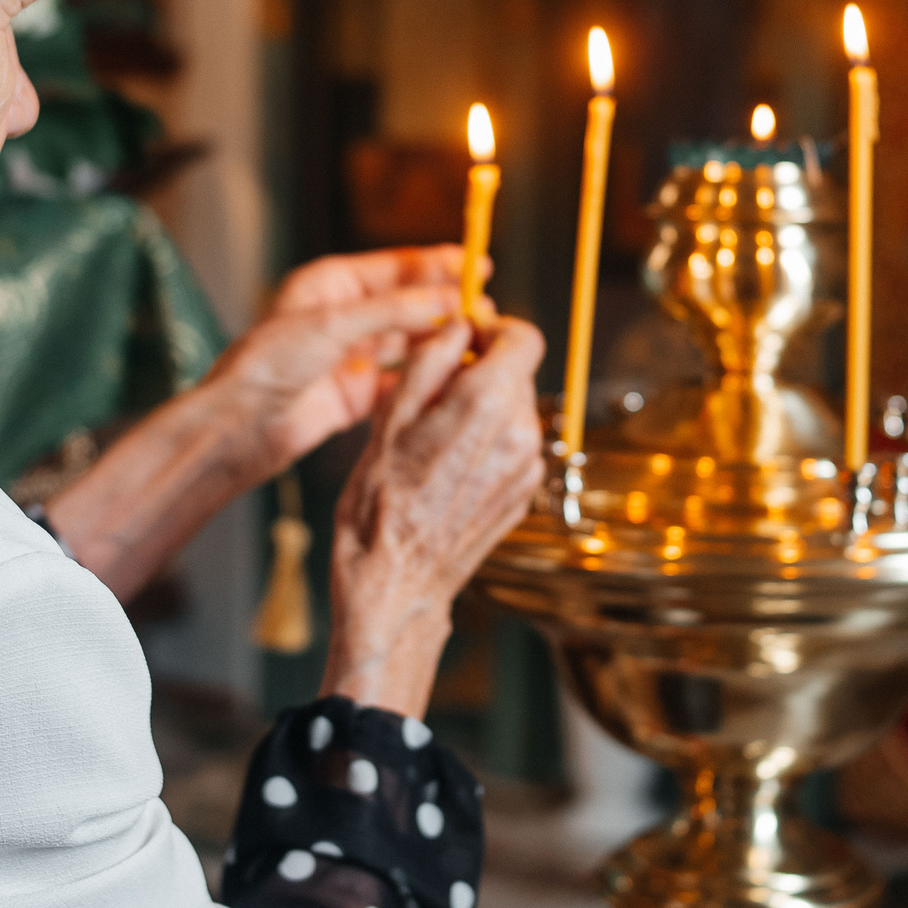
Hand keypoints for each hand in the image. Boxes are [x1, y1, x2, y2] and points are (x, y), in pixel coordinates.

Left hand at [203, 246, 481, 484]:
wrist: (239, 427)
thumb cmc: (268, 365)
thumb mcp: (333, 325)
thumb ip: (394, 310)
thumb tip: (449, 299)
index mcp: (330, 285)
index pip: (395, 267)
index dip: (437, 264)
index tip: (477, 263)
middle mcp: (342, 317)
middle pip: (407, 303)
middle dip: (445, 304)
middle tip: (485, 308)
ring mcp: (351, 357)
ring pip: (408, 341)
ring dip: (441, 340)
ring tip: (478, 340)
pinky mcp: (356, 395)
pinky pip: (402, 381)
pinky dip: (427, 377)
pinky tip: (453, 375)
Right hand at [322, 315, 545, 718]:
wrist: (395, 580)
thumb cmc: (380, 503)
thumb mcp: (391, 416)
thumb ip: (431, 359)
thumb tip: (458, 327)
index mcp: (486, 405)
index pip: (526, 337)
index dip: (496, 329)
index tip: (469, 336)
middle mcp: (519, 434)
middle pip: (519, 372)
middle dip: (484, 369)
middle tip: (436, 389)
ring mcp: (527, 467)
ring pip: (516, 408)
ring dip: (484, 406)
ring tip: (436, 432)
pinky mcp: (525, 492)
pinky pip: (513, 444)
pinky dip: (489, 440)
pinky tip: (450, 462)